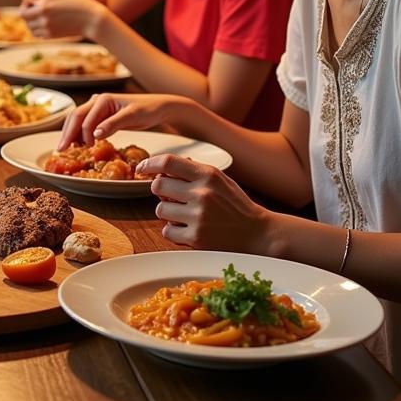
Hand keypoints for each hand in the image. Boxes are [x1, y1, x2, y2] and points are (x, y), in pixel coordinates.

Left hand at [18, 0, 104, 39]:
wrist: (91, 19)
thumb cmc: (75, 2)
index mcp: (44, 5)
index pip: (23, 7)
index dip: (25, 2)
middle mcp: (43, 18)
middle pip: (24, 18)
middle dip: (26, 12)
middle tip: (34, 7)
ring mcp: (47, 28)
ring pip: (30, 27)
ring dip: (32, 20)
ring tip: (43, 13)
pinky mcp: (51, 36)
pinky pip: (37, 34)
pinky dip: (38, 28)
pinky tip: (48, 21)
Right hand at [59, 92, 186, 147]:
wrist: (158, 107)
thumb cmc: (147, 109)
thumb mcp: (132, 116)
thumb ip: (113, 124)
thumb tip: (94, 134)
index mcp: (103, 100)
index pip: (85, 119)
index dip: (81, 135)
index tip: (81, 150)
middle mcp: (96, 101)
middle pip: (75, 117)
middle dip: (67, 133)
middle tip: (60, 150)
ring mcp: (97, 107)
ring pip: (77, 119)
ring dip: (70, 133)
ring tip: (65, 148)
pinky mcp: (100, 114)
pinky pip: (85, 123)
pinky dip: (78, 133)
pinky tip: (77, 143)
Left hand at [142, 153, 268, 251]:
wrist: (260, 235)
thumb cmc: (236, 206)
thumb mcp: (221, 181)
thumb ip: (194, 172)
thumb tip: (164, 166)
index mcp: (208, 175)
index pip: (168, 162)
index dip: (150, 163)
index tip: (141, 167)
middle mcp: (202, 193)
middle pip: (158, 186)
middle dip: (160, 191)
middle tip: (172, 197)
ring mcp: (198, 216)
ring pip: (160, 209)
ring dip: (168, 213)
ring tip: (186, 216)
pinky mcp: (196, 238)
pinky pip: (167, 231)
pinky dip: (173, 231)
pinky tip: (189, 230)